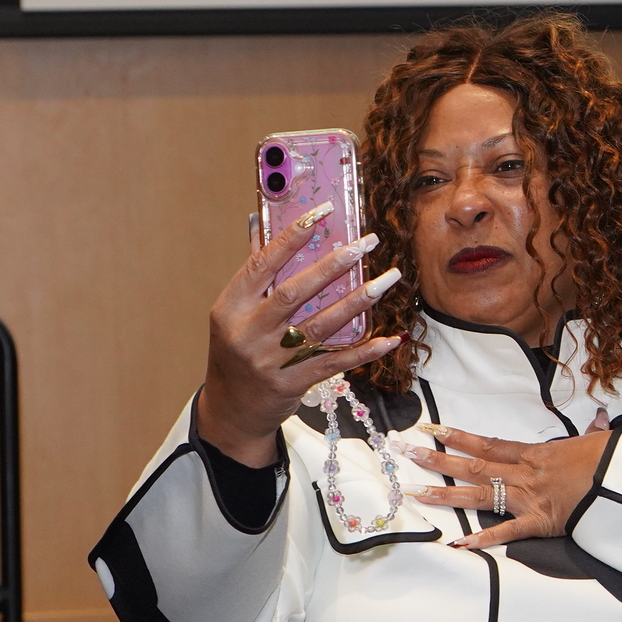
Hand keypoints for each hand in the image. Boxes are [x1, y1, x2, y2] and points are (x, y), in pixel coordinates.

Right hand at [193, 207, 399, 460]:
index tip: (322, 212)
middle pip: (296, 292)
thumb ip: (252, 269)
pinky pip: (334, 362)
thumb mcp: (233, 312)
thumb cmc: (236, 349)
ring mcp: (270, 361)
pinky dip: (364, 350)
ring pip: (321, 325)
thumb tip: (259, 218)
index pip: (262, 264)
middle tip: (367, 242)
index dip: (292, 236)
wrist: (232, 409)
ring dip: (359, 301)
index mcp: (230, 307)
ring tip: (388, 278)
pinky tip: (390, 338)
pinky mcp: (292, 384)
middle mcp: (248, 333)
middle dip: (335, 265)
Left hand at [409, 425, 615, 550]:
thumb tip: (601, 422)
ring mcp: (528, 499)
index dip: (457, 436)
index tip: (430, 428)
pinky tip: (458, 543)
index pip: (487, 443)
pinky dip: (483, 539)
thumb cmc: (611, 462)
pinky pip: (506, 532)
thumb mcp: (597, 442)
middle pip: (473, 465)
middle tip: (405, 453)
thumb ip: (591, 434)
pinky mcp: (538, 523)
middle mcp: (524, 474)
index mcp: (534, 454)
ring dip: (446, 494)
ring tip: (416, 491)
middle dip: (437, 459)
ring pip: (479, 495)